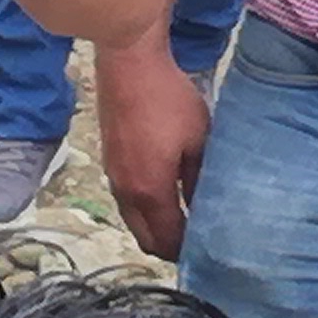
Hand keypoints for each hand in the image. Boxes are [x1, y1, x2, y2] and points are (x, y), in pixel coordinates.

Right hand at [98, 42, 213, 260]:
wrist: (129, 65)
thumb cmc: (167, 99)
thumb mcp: (199, 140)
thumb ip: (201, 180)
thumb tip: (207, 208)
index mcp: (149, 190)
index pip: (167, 240)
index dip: (187, 252)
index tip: (208, 251)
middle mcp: (126, 191)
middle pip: (146, 239)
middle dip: (170, 247)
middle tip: (196, 242)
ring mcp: (113, 176)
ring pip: (134, 221)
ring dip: (156, 227)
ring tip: (184, 219)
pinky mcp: (110, 161)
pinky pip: (127, 201)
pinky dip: (144, 209)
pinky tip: (165, 194)